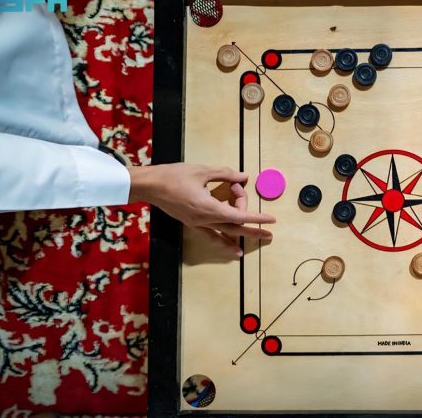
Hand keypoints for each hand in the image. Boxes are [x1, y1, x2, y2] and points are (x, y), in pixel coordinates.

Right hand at [127, 164, 274, 254]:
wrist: (150, 186)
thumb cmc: (174, 176)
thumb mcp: (203, 171)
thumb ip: (226, 175)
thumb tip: (243, 177)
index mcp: (208, 208)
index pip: (238, 216)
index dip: (256, 218)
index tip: (270, 220)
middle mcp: (204, 220)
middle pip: (234, 227)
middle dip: (254, 230)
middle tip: (270, 234)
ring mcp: (197, 224)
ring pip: (224, 233)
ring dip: (242, 236)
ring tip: (257, 238)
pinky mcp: (191, 223)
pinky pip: (211, 236)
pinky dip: (224, 243)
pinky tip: (233, 250)